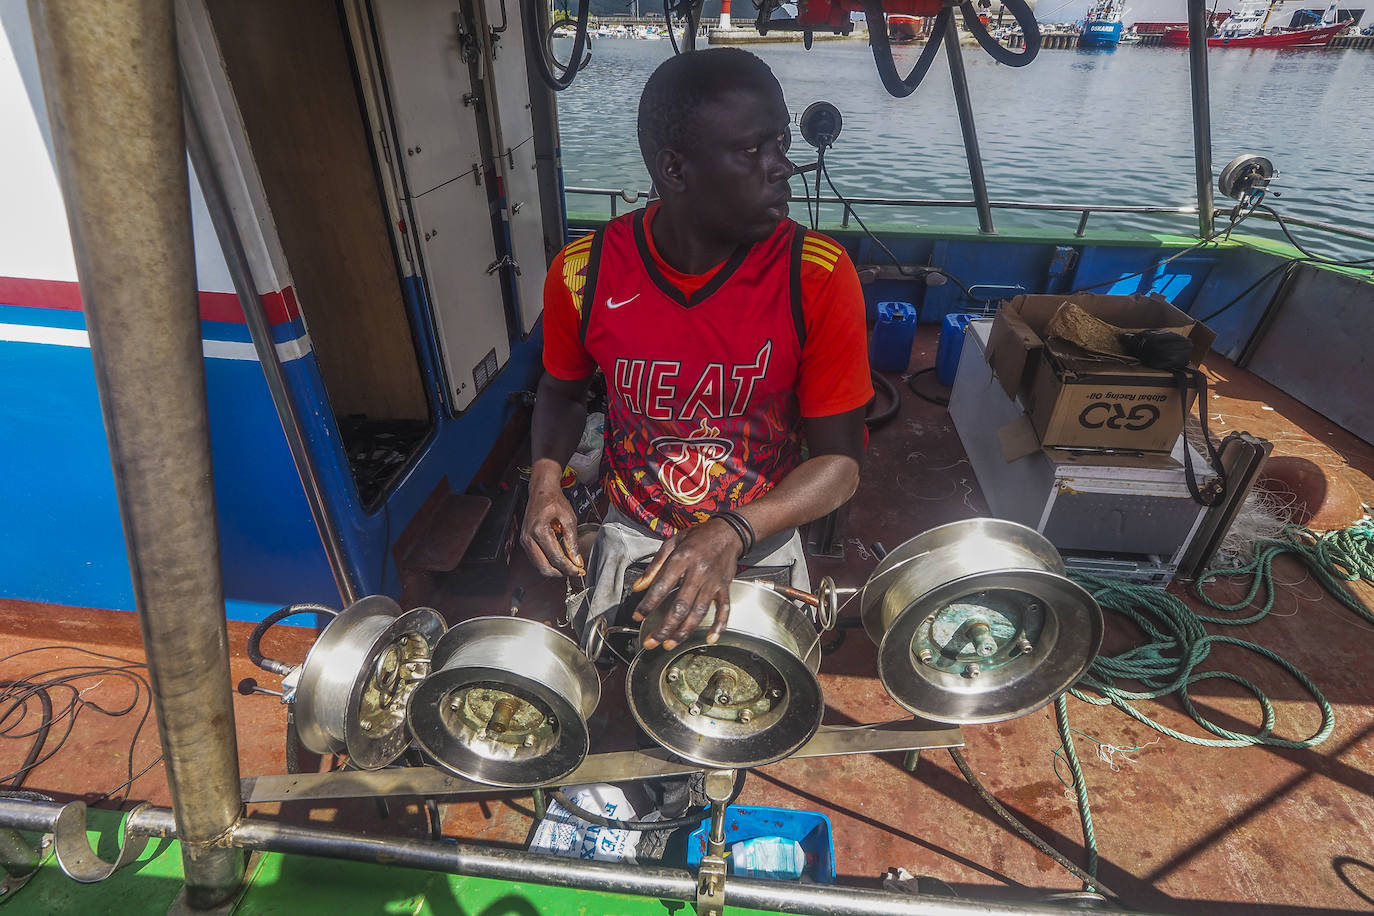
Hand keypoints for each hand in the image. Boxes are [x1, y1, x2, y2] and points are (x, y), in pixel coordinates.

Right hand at [519, 469, 584, 577]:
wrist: (541, 492)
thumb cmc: (554, 501)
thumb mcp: (569, 519)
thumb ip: (572, 541)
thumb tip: (577, 560)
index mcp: (539, 530)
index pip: (556, 557)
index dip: (569, 567)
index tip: (579, 570)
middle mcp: (528, 538)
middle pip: (544, 567)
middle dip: (561, 573)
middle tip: (575, 572)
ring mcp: (525, 541)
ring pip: (539, 566)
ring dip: (554, 570)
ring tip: (569, 567)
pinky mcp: (525, 542)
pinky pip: (536, 559)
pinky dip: (548, 564)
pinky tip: (560, 561)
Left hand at [631, 518, 743, 649]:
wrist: (728, 532)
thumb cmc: (697, 537)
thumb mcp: (672, 543)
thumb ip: (654, 566)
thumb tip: (638, 587)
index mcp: (682, 559)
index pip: (662, 586)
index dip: (648, 604)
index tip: (637, 616)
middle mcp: (698, 573)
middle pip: (680, 606)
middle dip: (664, 627)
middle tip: (651, 642)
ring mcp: (713, 583)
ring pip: (698, 612)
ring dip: (684, 632)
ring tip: (670, 645)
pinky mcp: (725, 588)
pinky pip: (724, 609)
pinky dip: (719, 626)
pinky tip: (710, 639)